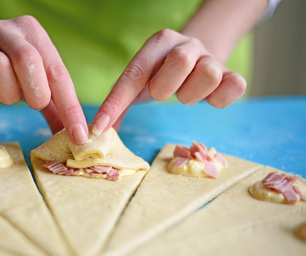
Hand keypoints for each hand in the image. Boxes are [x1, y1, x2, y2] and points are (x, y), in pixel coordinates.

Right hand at [0, 16, 87, 143]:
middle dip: (36, 93)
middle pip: (27, 61)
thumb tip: (76, 136)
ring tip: (7, 94)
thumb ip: (56, 106)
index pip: (57, 73)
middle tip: (34, 102)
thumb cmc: (8, 69)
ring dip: (8, 95)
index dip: (70, 108)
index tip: (78, 136)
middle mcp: (6, 31)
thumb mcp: (36, 80)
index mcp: (32, 32)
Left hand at [92, 29, 245, 134]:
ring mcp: (211, 58)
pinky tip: (209, 99)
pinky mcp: (231, 74)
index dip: (115, 103)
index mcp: (158, 43)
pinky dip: (220, 99)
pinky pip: (235, 87)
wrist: (197, 57)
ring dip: (191, 95)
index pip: (134, 74)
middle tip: (161, 94)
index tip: (100, 128)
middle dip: (166, 87)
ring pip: (208, 74)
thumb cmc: (161, 74)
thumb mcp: (139, 84)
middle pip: (180, 61)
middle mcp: (186, 45)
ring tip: (184, 95)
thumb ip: (119, 104)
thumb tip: (100, 132)